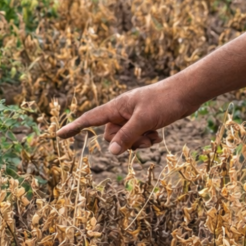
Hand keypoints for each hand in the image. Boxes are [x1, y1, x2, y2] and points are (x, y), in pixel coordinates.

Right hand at [56, 80, 199, 153]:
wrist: (187, 93)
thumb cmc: (165, 101)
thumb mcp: (144, 121)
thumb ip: (127, 136)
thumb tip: (111, 152)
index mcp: (116, 107)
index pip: (90, 119)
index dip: (74, 128)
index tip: (58, 135)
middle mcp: (122, 112)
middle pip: (111, 136)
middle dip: (126, 142)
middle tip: (144, 136)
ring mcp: (134, 117)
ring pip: (126, 140)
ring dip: (139, 142)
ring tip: (154, 134)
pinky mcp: (145, 121)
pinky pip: (138, 138)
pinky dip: (147, 139)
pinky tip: (159, 134)